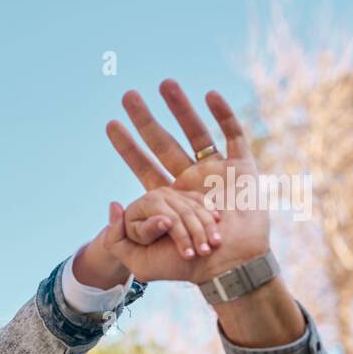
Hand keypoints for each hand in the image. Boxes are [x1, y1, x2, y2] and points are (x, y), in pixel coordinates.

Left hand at [103, 81, 268, 283]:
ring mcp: (216, 173)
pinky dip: (224, 115)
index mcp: (169, 198)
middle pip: (163, 143)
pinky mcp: (242, 169)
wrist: (231, 269)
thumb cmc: (188, 269)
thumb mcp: (141, 260)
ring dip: (180, 109)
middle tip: (128, 95)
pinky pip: (234, 136)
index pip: (142, 166)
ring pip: (196, 133)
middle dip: (145, 119)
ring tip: (164, 84)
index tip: (110, 124)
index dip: (127, 146)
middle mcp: (190, 181)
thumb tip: (110, 204)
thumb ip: (118, 236)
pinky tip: (209, 95)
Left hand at [122, 186, 221, 255]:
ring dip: (209, 226)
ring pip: (197, 208)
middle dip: (198, 234)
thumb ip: (147, 232)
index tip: (189, 255)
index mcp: (149, 203)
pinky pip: (203, 202)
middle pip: (186, 213)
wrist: (147, 238)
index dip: (182, 237)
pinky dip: (211, 212)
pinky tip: (219, 223)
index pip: (171, 219)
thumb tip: (164, 220)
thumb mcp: (136, 245)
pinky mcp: (187, 196)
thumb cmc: (140, 243)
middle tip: (205, 253)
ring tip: (216, 244)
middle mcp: (162, 194)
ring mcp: (176, 193)